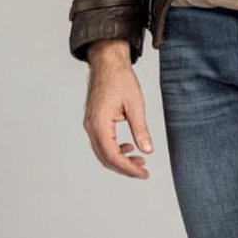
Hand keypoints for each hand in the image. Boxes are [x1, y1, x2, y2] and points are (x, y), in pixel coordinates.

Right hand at [83, 52, 154, 178]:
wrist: (107, 63)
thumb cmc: (121, 80)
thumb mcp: (136, 105)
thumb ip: (141, 129)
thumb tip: (147, 150)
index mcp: (100, 123)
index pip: (112, 155)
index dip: (128, 168)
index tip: (143, 173)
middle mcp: (91, 126)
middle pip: (105, 157)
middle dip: (124, 167)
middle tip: (143, 171)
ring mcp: (90, 124)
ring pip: (102, 151)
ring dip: (119, 159)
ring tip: (139, 160)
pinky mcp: (93, 121)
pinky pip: (101, 142)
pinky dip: (114, 149)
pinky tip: (128, 147)